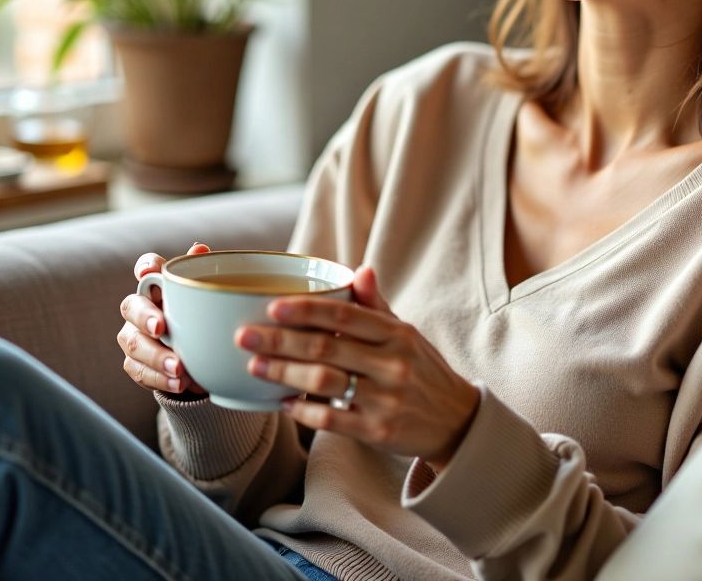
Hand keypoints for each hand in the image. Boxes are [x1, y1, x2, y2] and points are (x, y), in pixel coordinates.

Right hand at [117, 242, 209, 395]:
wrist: (200, 356)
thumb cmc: (202, 316)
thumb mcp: (208, 297)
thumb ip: (202, 273)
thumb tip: (199, 249)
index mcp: (160, 285)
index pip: (147, 267)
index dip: (145, 267)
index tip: (147, 273)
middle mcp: (141, 307)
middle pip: (131, 306)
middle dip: (144, 317)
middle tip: (162, 328)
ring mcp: (134, 336)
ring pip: (132, 342)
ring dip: (155, 355)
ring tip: (178, 368)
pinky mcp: (135, 363)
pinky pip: (139, 371)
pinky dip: (159, 378)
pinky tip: (179, 384)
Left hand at [235, 266, 479, 470]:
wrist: (456, 420)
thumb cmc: (422, 369)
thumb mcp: (406, 334)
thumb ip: (376, 305)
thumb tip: (359, 269)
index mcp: (397, 334)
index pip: (346, 315)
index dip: (307, 310)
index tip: (273, 306)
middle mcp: (393, 364)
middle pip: (327, 347)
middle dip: (281, 340)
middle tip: (245, 335)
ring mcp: (385, 399)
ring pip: (325, 382)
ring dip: (285, 373)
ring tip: (254, 365)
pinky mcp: (378, 431)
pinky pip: (332, 419)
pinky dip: (303, 411)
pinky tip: (281, 403)